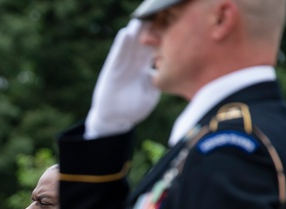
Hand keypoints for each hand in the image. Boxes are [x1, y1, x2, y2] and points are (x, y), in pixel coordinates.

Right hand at [85, 18, 159, 138]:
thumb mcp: (151, 94)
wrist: (115, 119)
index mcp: (145, 68)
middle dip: (150, 28)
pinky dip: (121, 45)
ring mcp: (122, 66)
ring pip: (130, 45)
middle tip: (158, 13)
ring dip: (135, 31)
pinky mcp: (112, 71)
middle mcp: (134, 63)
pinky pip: (117, 56)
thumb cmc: (134, 108)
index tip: (173, 23)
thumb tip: (167, 72)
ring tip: (141, 18)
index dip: (163, 37)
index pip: (156, 49)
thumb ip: (158, 82)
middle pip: (144, 42)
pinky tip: (126, 34)